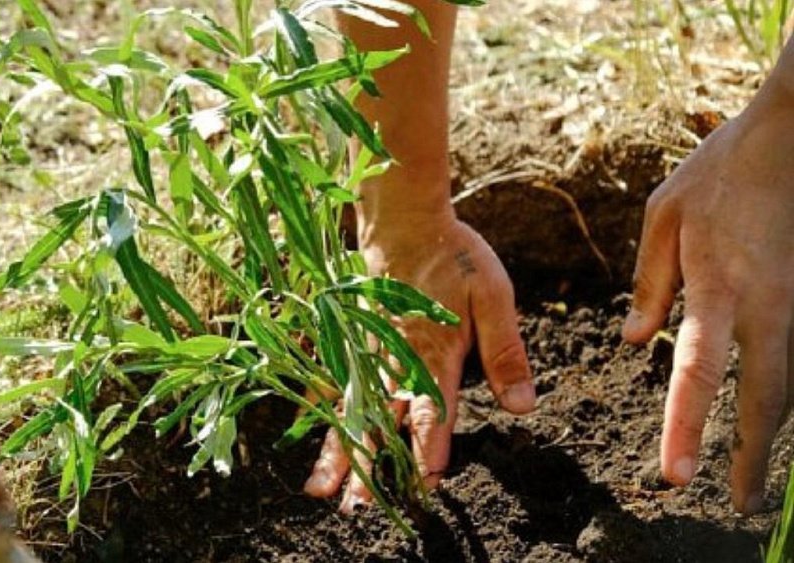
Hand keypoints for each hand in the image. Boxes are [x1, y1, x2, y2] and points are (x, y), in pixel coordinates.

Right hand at [303, 213, 536, 511]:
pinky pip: (338, 392)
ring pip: (352, 412)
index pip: (432, 407)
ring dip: (340, 454)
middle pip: (381, 421)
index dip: (430, 443)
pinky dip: (327, 423)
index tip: (425, 481)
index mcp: (434, 352)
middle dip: (371, 467)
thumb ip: (504, 353)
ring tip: (322, 492)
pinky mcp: (355, 347)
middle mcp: (396, 361)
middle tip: (360, 509)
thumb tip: (522, 406)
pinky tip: (317, 449)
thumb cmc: (454, 258)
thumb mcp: (493, 298)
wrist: (403, 222)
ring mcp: (369, 355)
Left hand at [623, 84, 793, 513]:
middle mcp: (768, 304)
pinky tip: (770, 412)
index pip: (699, 370)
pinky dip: (783, 390)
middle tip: (737, 503)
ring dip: (770, 430)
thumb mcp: (666, 215)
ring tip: (753, 476)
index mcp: (719, 285)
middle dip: (751, 455)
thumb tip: (635, 342)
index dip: (689, 427)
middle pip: (767, 396)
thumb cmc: (723, 169)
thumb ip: (649, 282)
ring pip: (791, 382)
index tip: (677, 476)